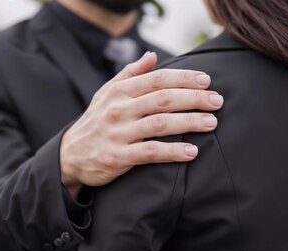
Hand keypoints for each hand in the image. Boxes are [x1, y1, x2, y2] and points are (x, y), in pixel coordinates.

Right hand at [60, 52, 223, 196]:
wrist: (71, 155)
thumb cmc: (96, 122)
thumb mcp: (106, 94)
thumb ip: (130, 75)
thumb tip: (152, 56)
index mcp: (119, 92)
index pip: (157, 79)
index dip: (184, 78)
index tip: (207, 81)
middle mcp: (118, 110)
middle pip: (163, 99)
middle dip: (194, 98)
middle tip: (217, 101)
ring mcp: (118, 134)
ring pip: (160, 124)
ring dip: (189, 122)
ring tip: (211, 123)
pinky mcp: (118, 157)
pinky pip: (150, 152)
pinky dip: (173, 152)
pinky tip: (192, 152)